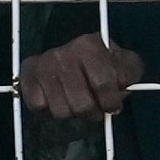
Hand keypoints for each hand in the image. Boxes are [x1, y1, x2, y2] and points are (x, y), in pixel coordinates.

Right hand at [17, 31, 144, 119]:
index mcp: (90, 45)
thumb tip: (123, 89)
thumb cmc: (98, 62)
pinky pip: (40, 107)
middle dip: (92, 114)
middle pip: (82, 105)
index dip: (111, 102)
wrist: (63, 55)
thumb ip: (130, 72)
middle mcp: (64, 53)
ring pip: (61, 111)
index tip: (112, 105)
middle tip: (94, 111)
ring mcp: (45, 65)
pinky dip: (48, 108)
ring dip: (71, 113)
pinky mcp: (28, 76)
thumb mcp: (121, 62)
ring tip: (74, 102)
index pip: (104, 84)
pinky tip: (55, 97)